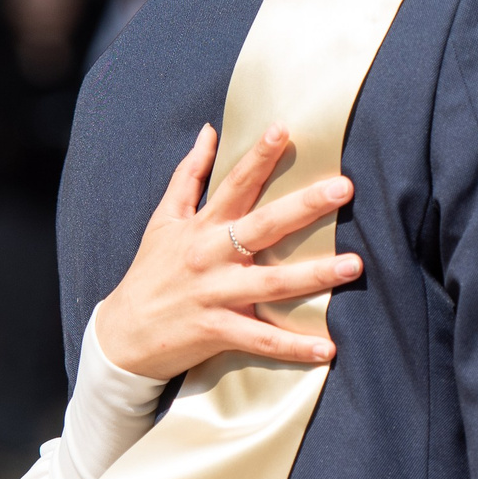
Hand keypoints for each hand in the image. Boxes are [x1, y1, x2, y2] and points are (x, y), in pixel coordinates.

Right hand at [96, 123, 361, 377]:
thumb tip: (209, 131)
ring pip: (272, 283)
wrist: (121, 336)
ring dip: (315, 275)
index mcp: (202, 227)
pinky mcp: (217, 331)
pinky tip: (328, 349)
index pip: (234, 184)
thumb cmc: (150, 272)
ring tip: (355, 265)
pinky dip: (294, 346)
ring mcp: (215, 295)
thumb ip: (188, 175)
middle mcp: (210, 256)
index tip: (283, 129)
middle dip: (304, 206)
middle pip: (263, 225)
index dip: (258, 156)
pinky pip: (261, 340)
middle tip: (343, 187)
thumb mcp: (163, 220)